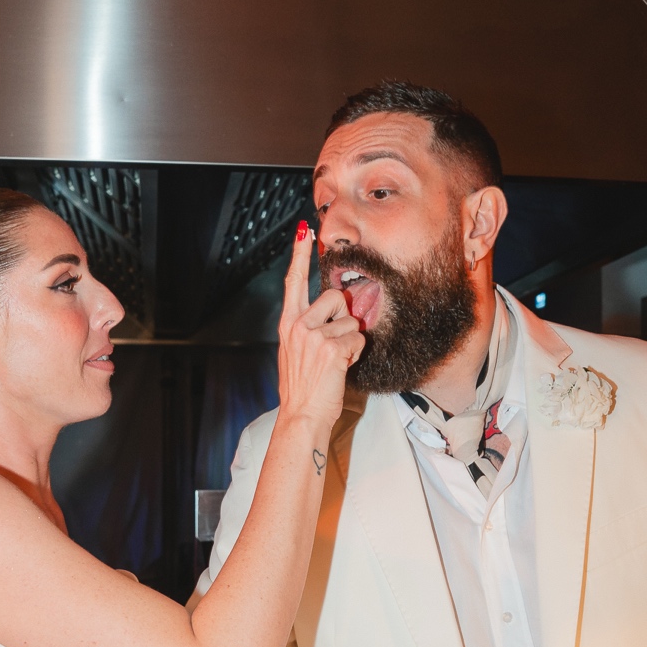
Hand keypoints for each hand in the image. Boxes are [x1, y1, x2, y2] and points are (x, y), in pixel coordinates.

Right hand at [277, 224, 364, 434]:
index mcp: (288, 324)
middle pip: (336, 297)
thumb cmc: (303, 388)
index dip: (299, 254)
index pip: (293, 282)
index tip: (304, 230)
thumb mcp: (297, 353)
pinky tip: (341, 368)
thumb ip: (310, 328)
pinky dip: (356, 354)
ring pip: (351, 321)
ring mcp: (313, 336)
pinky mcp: (331, 347)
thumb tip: (336, 311)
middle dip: (344, 317)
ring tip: (335, 362)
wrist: (301, 416)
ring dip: (351, 341)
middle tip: (334, 345)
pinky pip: (358, 338)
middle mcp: (298, 325)